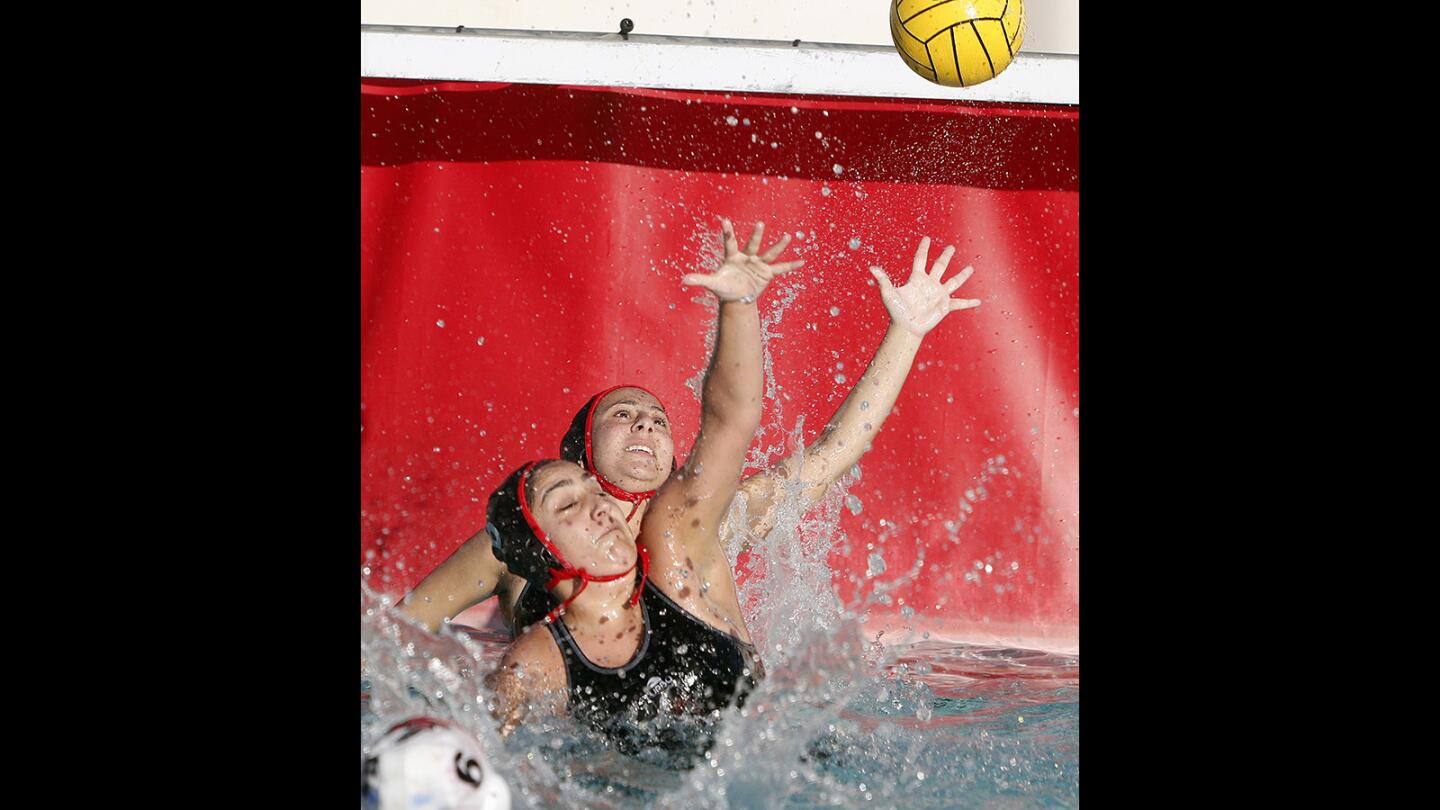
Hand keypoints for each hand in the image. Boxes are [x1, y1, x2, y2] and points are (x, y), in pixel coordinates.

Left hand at [683, 219, 803, 301]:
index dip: (727, 232)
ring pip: (769, 253)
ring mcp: (758, 264)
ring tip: (788, 236)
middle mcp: (747, 257)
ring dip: (778, 246)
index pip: (729, 243)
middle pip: (752, 244)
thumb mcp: (712, 283)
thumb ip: (699, 279)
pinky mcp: (767, 273)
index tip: (723, 220)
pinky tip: (802, 262)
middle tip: (760, 223)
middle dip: (756, 235)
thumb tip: (683, 280)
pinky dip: (791, 266)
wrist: (736, 298)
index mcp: (732, 257)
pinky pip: (781, 269)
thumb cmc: (724, 288)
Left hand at [869, 237, 980, 336]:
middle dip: (946, 256)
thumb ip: (883, 280)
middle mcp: (929, 284)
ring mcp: (938, 295)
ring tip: (971, 268)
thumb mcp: (889, 294)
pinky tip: (979, 301)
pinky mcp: (944, 306)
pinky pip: (959, 303)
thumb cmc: (896, 312)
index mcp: (917, 279)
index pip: (921, 260)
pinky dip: (969, 303)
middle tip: (951, 247)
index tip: (926, 238)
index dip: (923, 249)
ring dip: (962, 275)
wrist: (906, 328)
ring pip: (953, 282)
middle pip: (940, 266)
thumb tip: (871, 268)